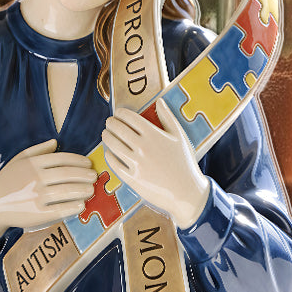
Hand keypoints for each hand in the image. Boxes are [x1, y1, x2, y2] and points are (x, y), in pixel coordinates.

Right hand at [0, 139, 96, 240]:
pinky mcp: (36, 214)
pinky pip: (58, 210)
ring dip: (82, 190)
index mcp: (33, 163)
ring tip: (92, 190)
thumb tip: (55, 142)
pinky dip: (72, 207)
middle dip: (84, 175)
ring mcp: (36, 196)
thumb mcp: (19, 160)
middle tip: (95, 177)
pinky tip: (81, 206)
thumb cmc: (7, 180)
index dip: (78, 160)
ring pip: (66, 191)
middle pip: (67, 174)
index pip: (62, 159)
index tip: (88, 163)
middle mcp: (36, 178)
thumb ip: (38, 150)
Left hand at [102, 100, 210, 228]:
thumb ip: (168, 117)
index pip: (130, 118)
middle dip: (111, 123)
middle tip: (109, 122)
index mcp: (153, 134)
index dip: (120, 113)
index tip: (118, 112)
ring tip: (105, 134)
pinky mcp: (132, 178)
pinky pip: (114, 164)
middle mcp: (142, 147)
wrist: (185, 191)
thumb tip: (159, 101)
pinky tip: (109, 152)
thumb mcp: (179, 136)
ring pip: (113, 145)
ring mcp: (136, 163)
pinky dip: (109, 156)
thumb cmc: (184, 162)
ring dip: (107, 137)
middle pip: (118, 129)